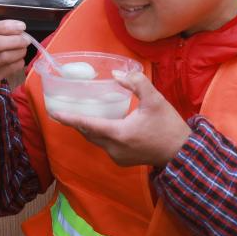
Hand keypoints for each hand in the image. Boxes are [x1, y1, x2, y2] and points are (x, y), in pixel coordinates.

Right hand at [0, 20, 28, 106]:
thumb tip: (17, 28)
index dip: (4, 26)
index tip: (20, 26)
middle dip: (13, 40)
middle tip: (25, 39)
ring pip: (1, 57)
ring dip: (17, 52)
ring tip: (23, 48)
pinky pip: (6, 69)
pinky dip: (16, 63)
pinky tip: (19, 59)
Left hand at [51, 71, 191, 166]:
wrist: (183, 153)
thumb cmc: (169, 126)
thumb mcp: (155, 100)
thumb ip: (136, 83)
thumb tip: (116, 75)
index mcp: (119, 133)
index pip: (87, 125)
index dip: (69, 118)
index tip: (54, 113)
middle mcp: (114, 148)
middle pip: (88, 133)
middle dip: (75, 122)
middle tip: (64, 109)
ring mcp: (117, 156)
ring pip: (95, 140)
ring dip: (87, 128)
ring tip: (80, 113)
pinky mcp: (122, 160)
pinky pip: (104, 145)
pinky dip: (99, 135)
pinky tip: (100, 124)